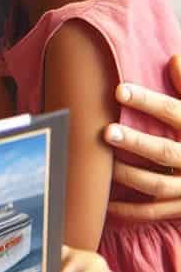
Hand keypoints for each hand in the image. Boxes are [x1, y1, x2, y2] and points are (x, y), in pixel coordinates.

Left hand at [105, 54, 180, 218]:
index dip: (148, 102)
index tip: (118, 90)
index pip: (176, 113)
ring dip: (126, 176)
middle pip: (166, 153)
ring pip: (156, 185)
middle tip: (106, 131)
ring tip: (99, 164)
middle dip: (136, 142)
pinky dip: (127, 212)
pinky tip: (102, 204)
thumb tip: (174, 58)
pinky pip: (152, 213)